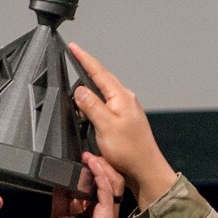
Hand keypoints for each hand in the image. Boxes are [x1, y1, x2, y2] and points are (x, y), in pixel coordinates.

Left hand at [48, 154, 123, 217]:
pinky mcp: (107, 217)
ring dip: (101, 168)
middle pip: (106, 183)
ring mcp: (106, 214)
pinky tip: (92, 165)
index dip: (88, 172)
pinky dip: (100, 176)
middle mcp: (101, 211)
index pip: (94, 187)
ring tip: (90, 157)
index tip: (79, 160)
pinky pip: (106, 191)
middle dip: (98, 167)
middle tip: (86, 155)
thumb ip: (61, 201)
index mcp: (91, 212)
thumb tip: (58, 182)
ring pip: (110, 183)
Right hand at [65, 42, 177, 204]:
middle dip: (86, 69)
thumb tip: (79, 90)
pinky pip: (106, 104)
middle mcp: (125, 99)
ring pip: (103, 92)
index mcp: (121, 97)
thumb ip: (91, 106)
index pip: (99, 72)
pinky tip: (88, 109)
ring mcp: (126, 109)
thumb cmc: (129, 151)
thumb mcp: (106, 126)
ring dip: (89, 88)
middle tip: (72, 58)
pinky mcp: (124, 120)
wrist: (145, 170)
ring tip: (76, 83)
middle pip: (102, 79)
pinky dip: (94, 103)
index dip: (84, 59)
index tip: (73, 47)